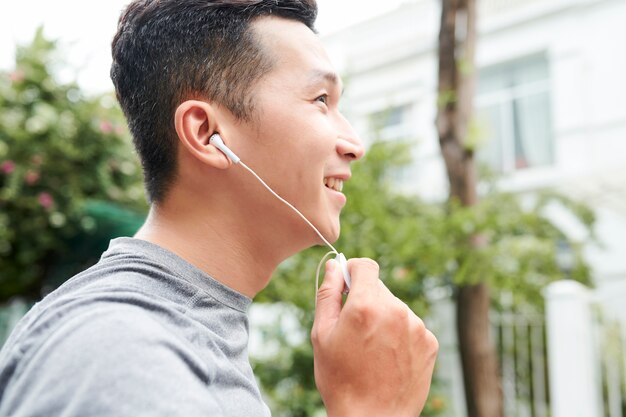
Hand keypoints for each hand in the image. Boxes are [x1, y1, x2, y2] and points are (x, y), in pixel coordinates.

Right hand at [311, 258, 437, 416]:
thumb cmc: (341, 379)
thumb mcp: (322, 334)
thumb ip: (328, 294)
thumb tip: (334, 265)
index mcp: (366, 305)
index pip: (366, 266)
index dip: (353, 270)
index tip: (347, 283)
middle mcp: (395, 310)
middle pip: (379, 288)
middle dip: (365, 300)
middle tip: (354, 330)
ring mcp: (416, 326)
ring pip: (395, 307)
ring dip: (384, 317)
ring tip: (372, 349)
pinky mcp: (429, 341)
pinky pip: (410, 325)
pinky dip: (399, 334)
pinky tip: (388, 356)